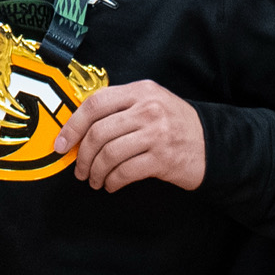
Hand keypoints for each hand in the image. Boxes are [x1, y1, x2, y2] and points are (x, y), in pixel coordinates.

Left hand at [63, 79, 206, 193]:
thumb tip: (80, 127)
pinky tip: (111, 184)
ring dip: (96, 172)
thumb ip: (121, 107)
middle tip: (79, 169)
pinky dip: (112, 181)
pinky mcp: (163, 158)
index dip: (72, 125)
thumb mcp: (152, 102)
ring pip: (109, 153)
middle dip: (82, 155)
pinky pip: (125, 171)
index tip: (61, 143)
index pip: (95, 103)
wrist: (214, 144)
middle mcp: (148, 109)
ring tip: (95, 179)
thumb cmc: (176, 125)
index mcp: (141, 91)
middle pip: (98, 132)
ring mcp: (156, 133)